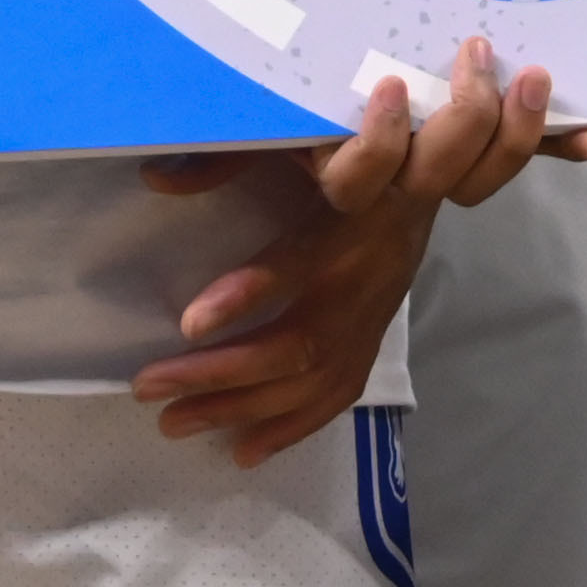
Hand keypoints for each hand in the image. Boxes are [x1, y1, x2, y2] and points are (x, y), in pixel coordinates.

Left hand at [126, 36, 586, 467]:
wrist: (438, 167)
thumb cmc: (354, 147)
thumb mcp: (297, 137)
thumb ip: (230, 156)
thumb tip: (155, 176)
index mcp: (351, 217)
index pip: (298, 266)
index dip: (248, 294)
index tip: (189, 323)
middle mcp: (366, 276)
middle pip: (297, 343)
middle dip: (221, 373)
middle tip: (149, 387)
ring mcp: (373, 314)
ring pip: (311, 380)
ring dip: (241, 408)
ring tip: (173, 422)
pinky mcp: (374, 337)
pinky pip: (337, 395)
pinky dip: (291, 428)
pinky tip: (242, 450)